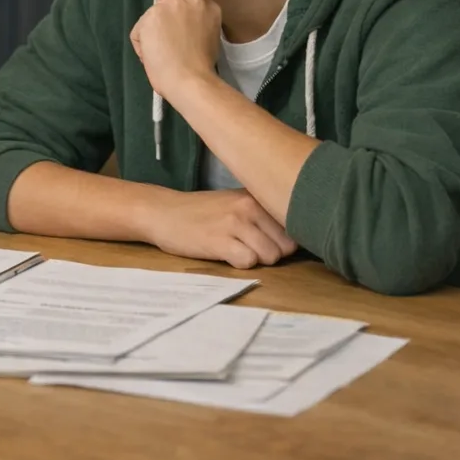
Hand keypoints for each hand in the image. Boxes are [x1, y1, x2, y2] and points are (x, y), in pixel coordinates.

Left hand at [129, 0, 222, 98]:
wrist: (191, 79)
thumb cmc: (202, 65)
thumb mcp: (208, 34)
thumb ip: (197, 23)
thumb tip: (181, 28)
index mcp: (206, 3)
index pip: (184, 6)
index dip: (180, 23)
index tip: (181, 38)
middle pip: (167, 10)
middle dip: (166, 26)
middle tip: (172, 47)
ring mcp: (168, 5)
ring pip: (151, 20)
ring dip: (153, 36)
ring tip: (163, 55)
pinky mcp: (150, 17)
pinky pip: (138, 33)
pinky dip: (142, 48)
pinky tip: (154, 58)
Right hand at [138, 189, 297, 268]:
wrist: (163, 212)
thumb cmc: (201, 212)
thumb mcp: (236, 203)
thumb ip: (263, 215)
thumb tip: (297, 237)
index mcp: (257, 196)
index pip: (294, 226)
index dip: (285, 241)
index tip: (269, 242)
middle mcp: (250, 206)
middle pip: (286, 246)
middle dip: (271, 253)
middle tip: (247, 247)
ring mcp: (235, 223)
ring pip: (271, 256)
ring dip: (256, 260)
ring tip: (235, 249)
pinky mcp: (220, 241)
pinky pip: (249, 262)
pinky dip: (240, 264)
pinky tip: (225, 255)